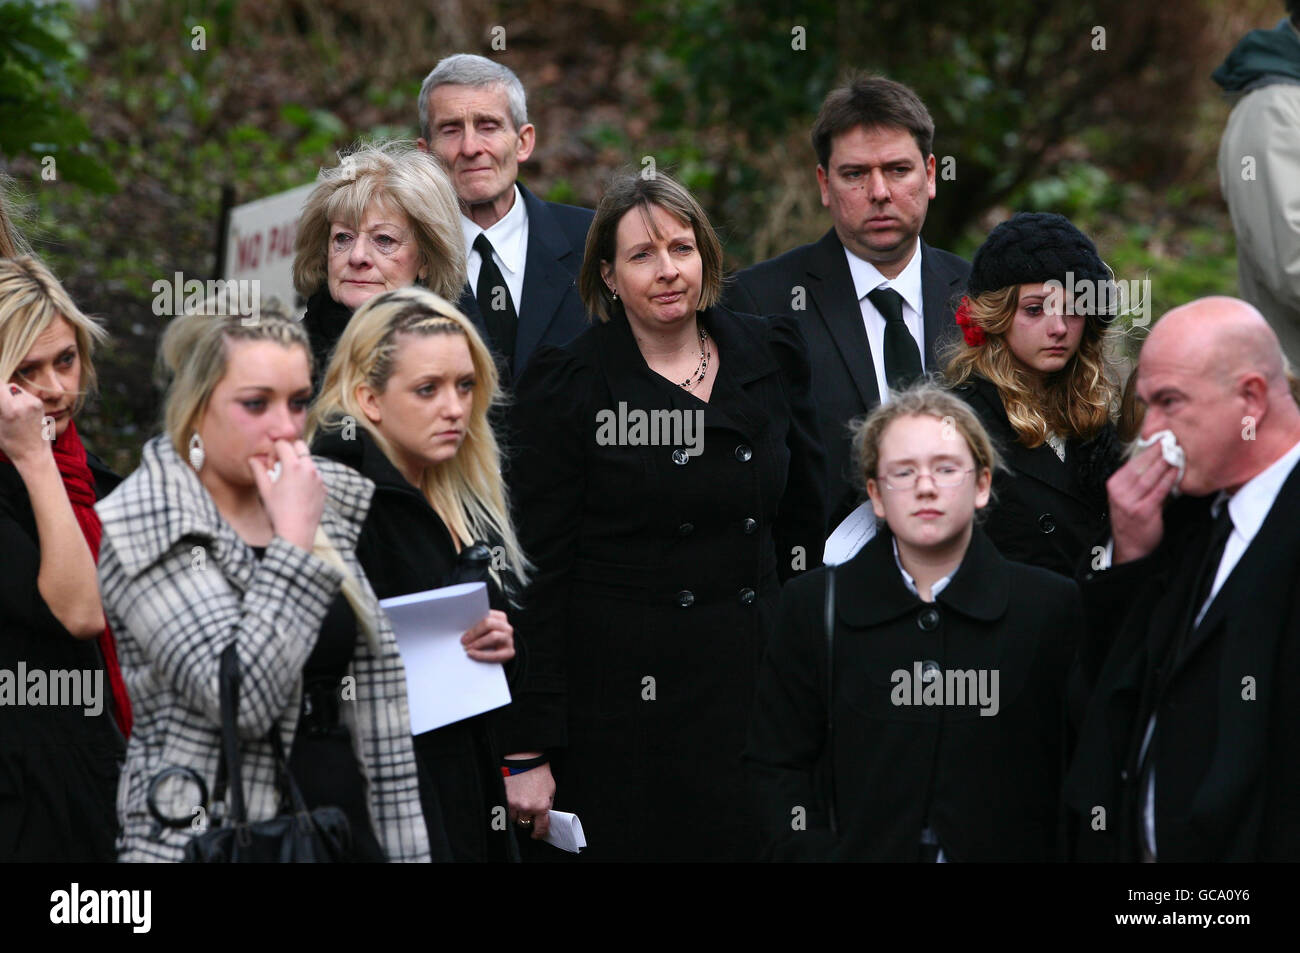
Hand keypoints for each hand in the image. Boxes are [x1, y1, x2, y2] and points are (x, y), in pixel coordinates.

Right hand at [0, 383, 52, 464]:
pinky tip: (18, 412)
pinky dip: (18, 399)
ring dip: (9, 395)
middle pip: (6, 386)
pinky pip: (24, 395)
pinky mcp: (40, 404)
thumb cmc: (11, 444)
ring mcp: (34, 403)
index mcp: (11, 409)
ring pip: (16, 389)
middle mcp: (24, 403)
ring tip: (8, 410)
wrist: (34, 454)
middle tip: (2, 407)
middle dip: (0, 393)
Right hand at [249, 439, 324, 551]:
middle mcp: (309, 469)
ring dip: (299, 464)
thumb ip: (258, 471)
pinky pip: (316, 476)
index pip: (284, 444)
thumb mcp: (265, 490)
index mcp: (293, 466)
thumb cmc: (278, 511)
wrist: (296, 532)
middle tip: (281, 464)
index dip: (275, 449)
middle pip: (301, 446)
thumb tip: (253, 459)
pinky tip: (298, 491)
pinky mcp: (324, 488)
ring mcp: (319, 479)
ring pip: (309, 461)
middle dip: (290, 450)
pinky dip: (307, 477)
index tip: (271, 462)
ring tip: (289, 480)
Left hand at [461, 610, 513, 662]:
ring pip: (493, 636)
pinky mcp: (510, 652)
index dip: (472, 620)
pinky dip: (481, 655)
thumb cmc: (488, 642)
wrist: (499, 656)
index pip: (486, 614)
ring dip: (477, 643)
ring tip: (467, 648)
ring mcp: (509, 639)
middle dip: (474, 632)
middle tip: (463, 640)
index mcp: (500, 618)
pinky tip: (472, 654)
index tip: (461, 626)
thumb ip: (477, 627)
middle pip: (489, 624)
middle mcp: (506, 627)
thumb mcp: (483, 632)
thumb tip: (464, 630)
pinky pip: (495, 654)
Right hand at [504, 759, 553, 839]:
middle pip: (524, 824)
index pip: (540, 828)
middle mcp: (527, 808)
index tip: (536, 835)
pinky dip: (508, 808)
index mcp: (541, 806)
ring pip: (513, 818)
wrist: (524, 758)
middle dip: (527, 819)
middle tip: (528, 811)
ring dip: (516, 814)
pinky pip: (505, 810)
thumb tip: (544, 815)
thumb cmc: (539, 771)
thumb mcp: (550, 789)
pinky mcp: (503, 798)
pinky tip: (512, 799)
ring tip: (519, 802)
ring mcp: (514, 804)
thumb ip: (547, 804)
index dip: (538, 833)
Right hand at [1108, 442, 1178, 563]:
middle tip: (1173, 440)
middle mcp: (1119, 492)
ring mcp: (1130, 502)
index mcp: (1114, 485)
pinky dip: (1169, 480)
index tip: (1162, 439)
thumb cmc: (1132, 520)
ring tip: (1178, 453)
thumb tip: (1157, 459)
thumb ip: (1138, 480)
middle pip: (1141, 467)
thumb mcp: (1127, 497)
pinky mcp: (1143, 511)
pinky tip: (1177, 472)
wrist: (1131, 547)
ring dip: (1165, 463)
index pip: (1133, 462)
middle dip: (1159, 453)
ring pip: (1150, 477)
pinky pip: (1159, 491)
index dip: (1149, 450)